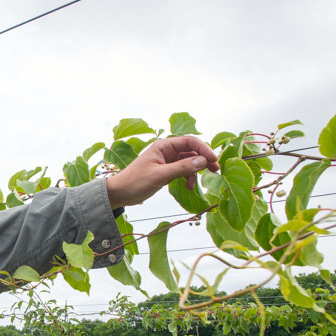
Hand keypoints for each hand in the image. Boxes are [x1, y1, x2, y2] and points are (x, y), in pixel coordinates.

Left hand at [104, 136, 218, 208]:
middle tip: (215, 170)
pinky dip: (187, 177)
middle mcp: (166, 150)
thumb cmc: (135, 182)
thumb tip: (202, 161)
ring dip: (195, 171)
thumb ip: (181, 168)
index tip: (213, 160)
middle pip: (191, 150)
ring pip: (188, 161)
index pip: (189, 142)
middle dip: (203, 159)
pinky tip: (188, 186)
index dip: (204, 149)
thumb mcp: (160, 175)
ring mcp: (167, 160)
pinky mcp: (166, 170)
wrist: (120, 193)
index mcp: (163, 146)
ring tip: (195, 184)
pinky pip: (182, 170)